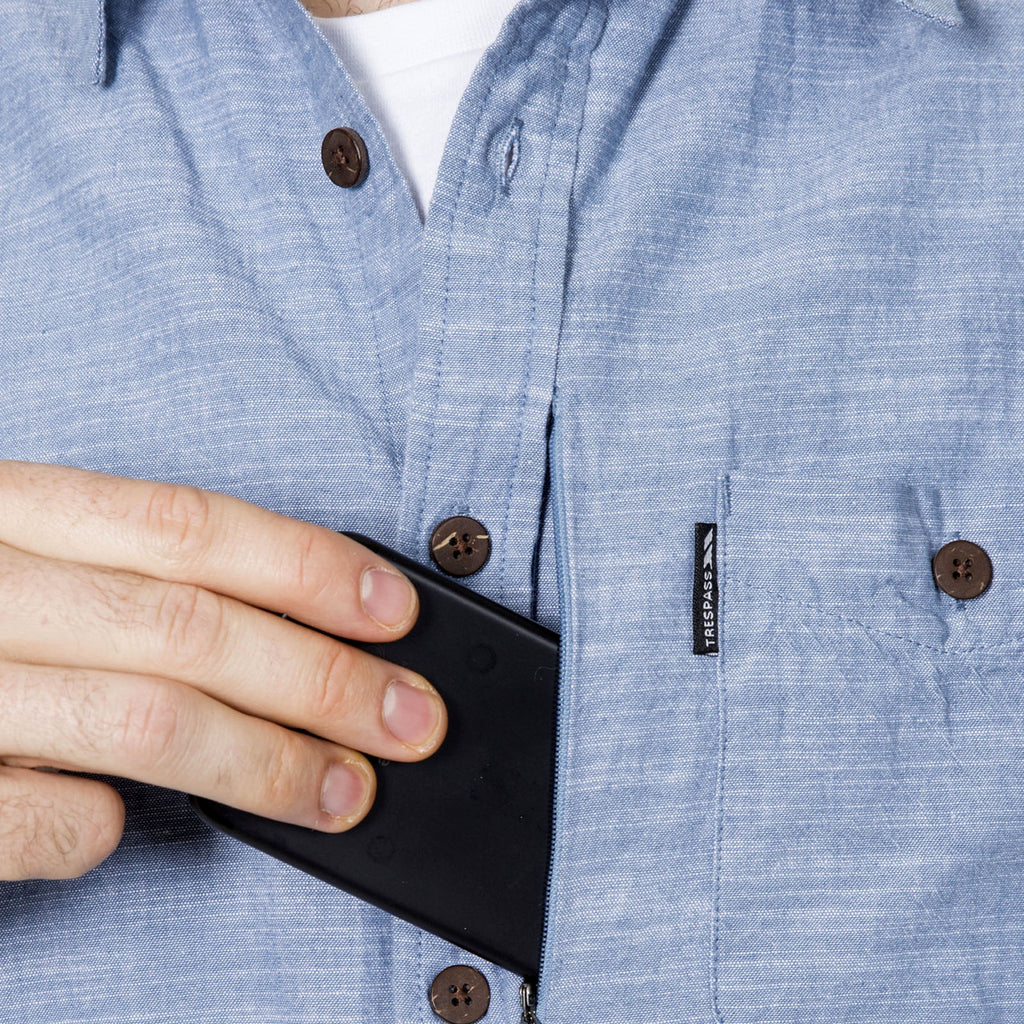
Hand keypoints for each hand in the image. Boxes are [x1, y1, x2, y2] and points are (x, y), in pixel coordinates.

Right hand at [0, 461, 445, 879]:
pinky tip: (128, 825)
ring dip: (269, 766)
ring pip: (145, 721)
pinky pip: (43, 818)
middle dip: (323, 679)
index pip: (191, 526)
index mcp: (8, 507)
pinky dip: (105, 830)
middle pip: (191, 628)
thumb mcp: (22, 556)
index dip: (308, 567)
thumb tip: (282, 623)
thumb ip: (124, 577)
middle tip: (410, 720)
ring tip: (345, 792)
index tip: (395, 612)